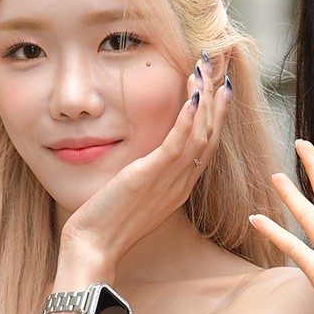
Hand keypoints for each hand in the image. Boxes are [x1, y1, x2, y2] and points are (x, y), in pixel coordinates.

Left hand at [58, 56, 231, 278]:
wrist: (93, 248)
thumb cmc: (108, 222)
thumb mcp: (135, 193)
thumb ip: (148, 173)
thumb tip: (146, 156)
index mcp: (181, 186)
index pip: (207, 143)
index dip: (216, 112)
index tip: (219, 85)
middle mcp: (182, 182)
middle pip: (211, 134)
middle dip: (216, 97)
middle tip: (218, 65)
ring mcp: (169, 181)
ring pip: (200, 134)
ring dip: (205, 98)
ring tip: (205, 69)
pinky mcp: (148, 177)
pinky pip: (177, 146)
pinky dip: (188, 120)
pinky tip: (193, 97)